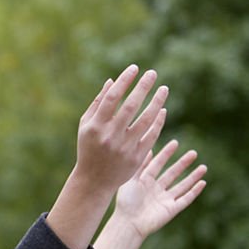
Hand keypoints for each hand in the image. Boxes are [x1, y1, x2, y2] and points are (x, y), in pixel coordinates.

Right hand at [76, 64, 168, 193]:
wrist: (94, 180)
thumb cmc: (89, 147)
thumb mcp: (85, 126)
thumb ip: (97, 104)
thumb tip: (112, 81)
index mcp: (96, 126)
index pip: (112, 97)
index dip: (125, 81)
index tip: (135, 68)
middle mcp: (110, 135)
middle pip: (131, 106)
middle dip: (143, 87)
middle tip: (153, 73)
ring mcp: (124, 147)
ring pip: (146, 120)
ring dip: (157, 102)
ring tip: (164, 89)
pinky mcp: (136, 157)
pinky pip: (151, 135)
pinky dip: (158, 121)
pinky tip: (162, 109)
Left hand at [112, 139, 207, 239]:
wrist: (128, 223)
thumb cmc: (126, 202)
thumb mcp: (131, 180)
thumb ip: (140, 166)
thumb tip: (149, 149)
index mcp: (145, 181)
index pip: (158, 164)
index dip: (166, 154)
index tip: (175, 143)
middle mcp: (156, 190)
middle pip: (172, 174)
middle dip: (183, 163)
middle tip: (193, 153)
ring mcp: (165, 200)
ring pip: (182, 186)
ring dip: (193, 177)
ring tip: (203, 167)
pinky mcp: (172, 210)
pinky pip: (186, 199)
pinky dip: (194, 191)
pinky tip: (202, 183)